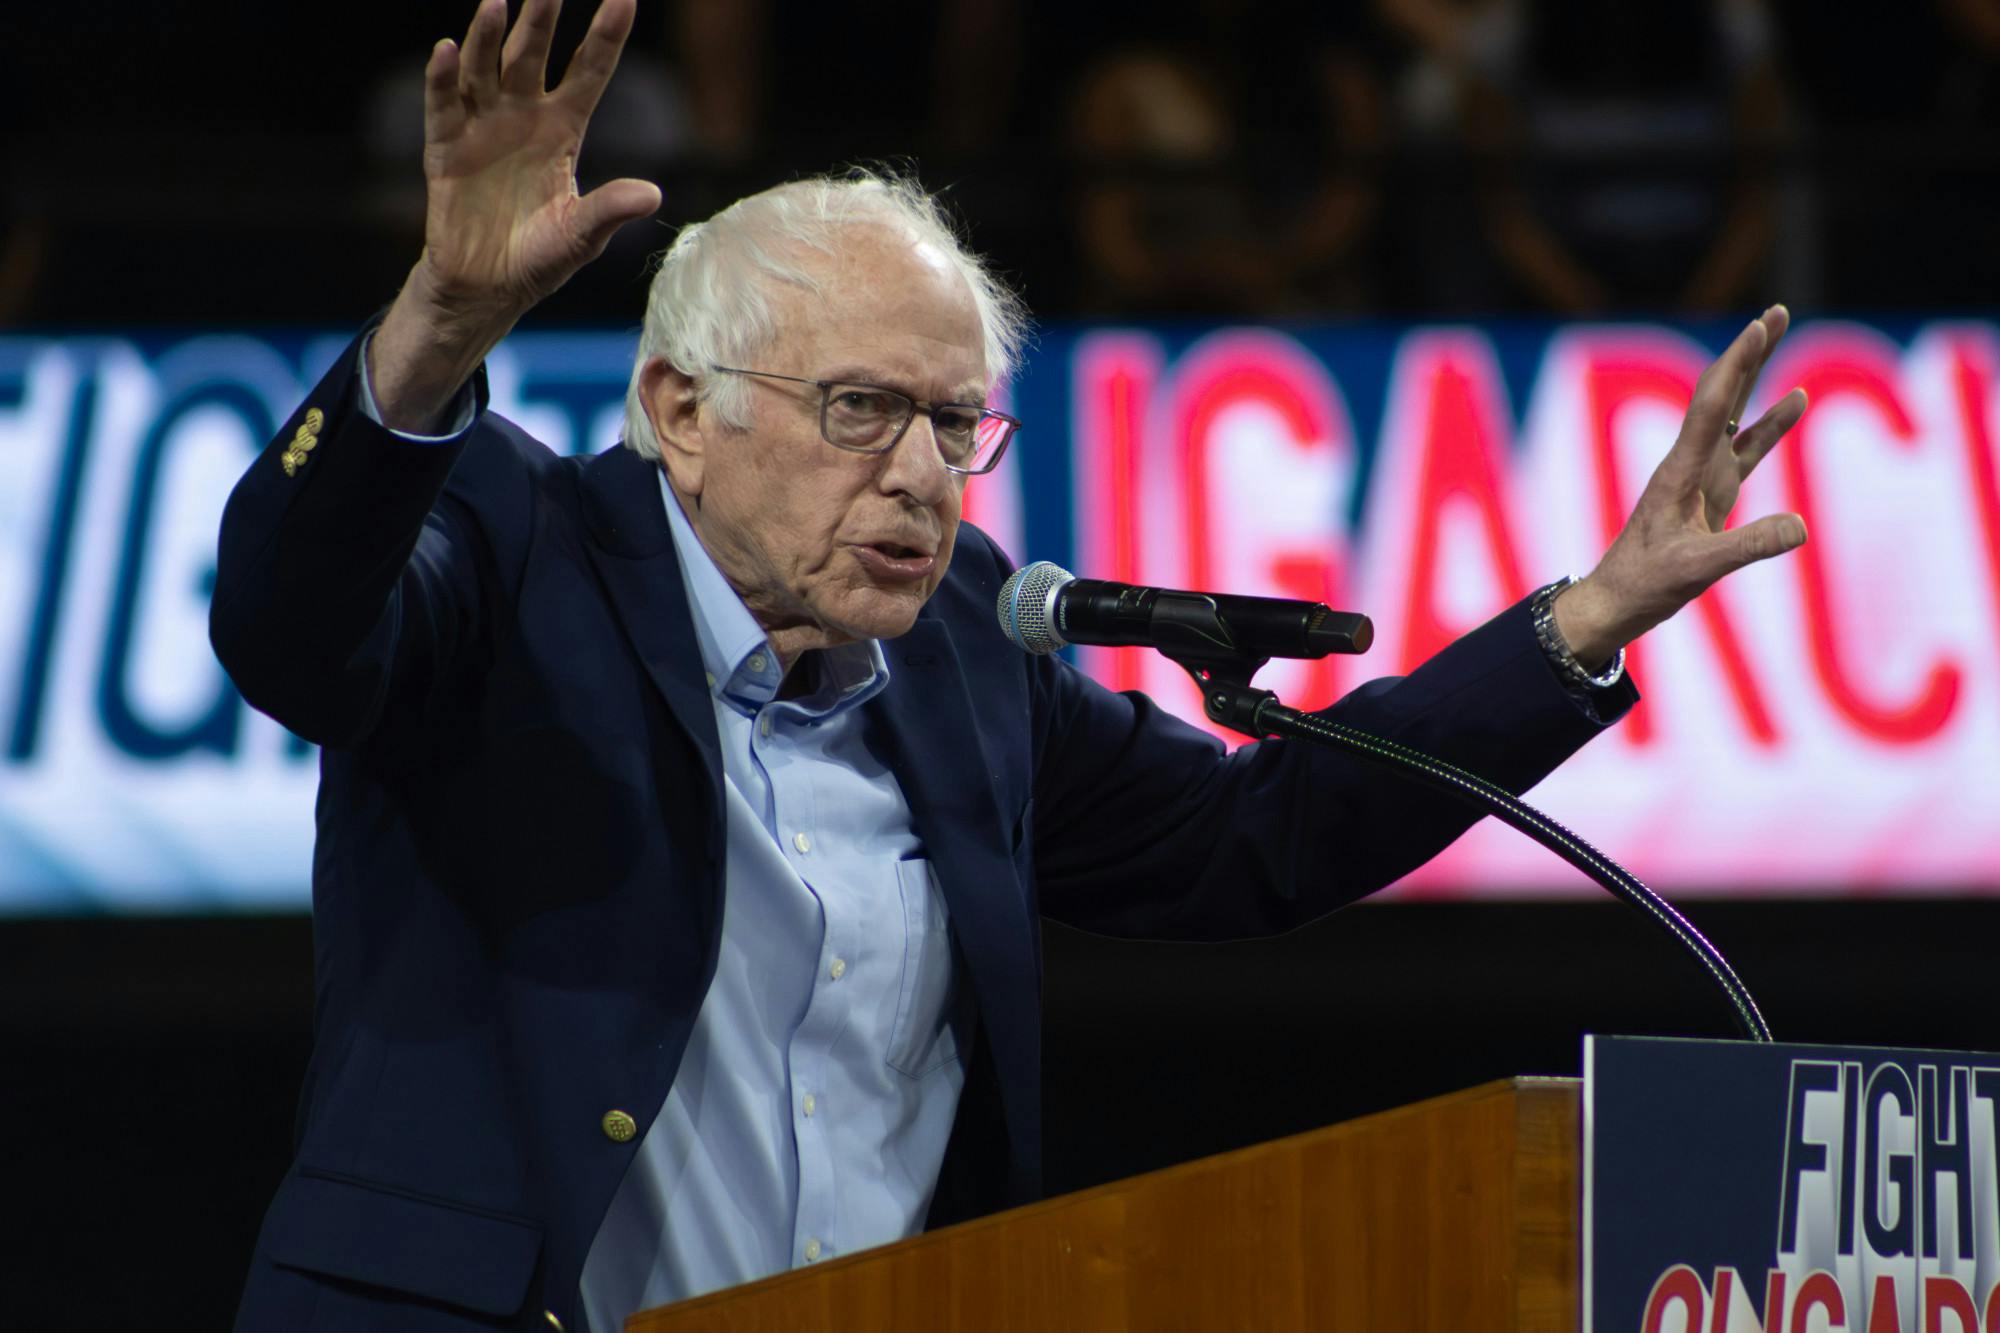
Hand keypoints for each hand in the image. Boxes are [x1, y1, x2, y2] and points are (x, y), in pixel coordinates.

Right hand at [370, 0, 661, 430]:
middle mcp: (523, 116)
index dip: (606, 34)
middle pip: (533, 55)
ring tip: (496, 3)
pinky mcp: (446, 147)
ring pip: (486, 68)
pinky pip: (444, 105)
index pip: (590, 71)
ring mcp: (482, 126)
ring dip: (488, 37)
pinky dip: (442, 78)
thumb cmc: (541, 257)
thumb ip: (610, 210)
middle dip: (541, 17)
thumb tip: (653, 194)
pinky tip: (447, 50)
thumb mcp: (581, 235)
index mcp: (564, 130)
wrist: (488, 287)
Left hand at [1554, 304, 1810, 666]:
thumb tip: (1800, 528)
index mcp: (1680, 472)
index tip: (1758, 327)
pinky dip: (1770, 425)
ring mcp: (1701, 476)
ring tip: (1779, 334)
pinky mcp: (1711, 493)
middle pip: (1723, 394)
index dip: (1737, 365)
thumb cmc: (1645, 585)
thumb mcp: (1697, 570)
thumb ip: (1747, 547)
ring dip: (1758, 376)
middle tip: (1776, 311)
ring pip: (1734, 414)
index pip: (1713, 406)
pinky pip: (1746, 449)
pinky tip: (1794, 401)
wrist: (1616, 602)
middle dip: (1749, 353)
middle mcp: (1689, 463)